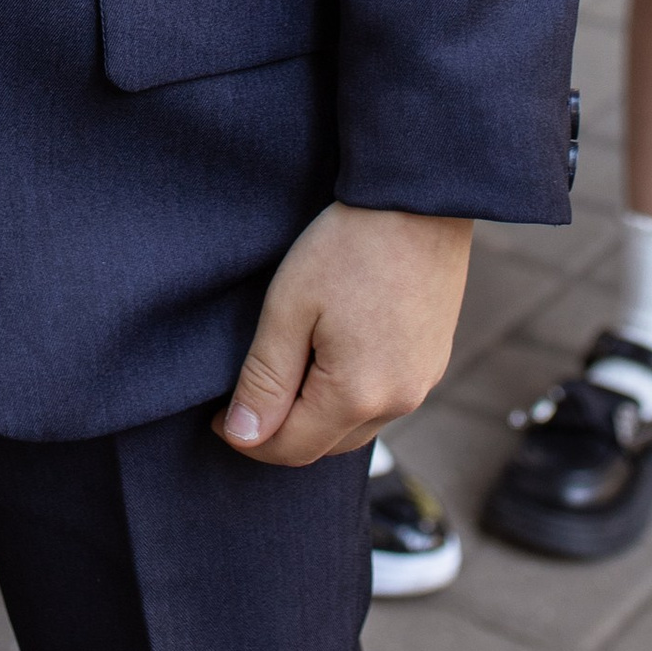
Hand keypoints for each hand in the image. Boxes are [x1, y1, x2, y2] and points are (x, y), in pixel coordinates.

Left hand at [218, 203, 471, 467]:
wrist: (416, 202)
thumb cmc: (347, 246)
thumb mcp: (289, 308)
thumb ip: (265, 378)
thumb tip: (243, 436)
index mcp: (358, 395)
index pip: (291, 448)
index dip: (248, 438)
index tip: (218, 416)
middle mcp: (398, 402)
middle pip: (325, 446)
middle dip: (281, 432)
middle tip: (247, 395)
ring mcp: (422, 383)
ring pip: (355, 427)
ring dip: (316, 416)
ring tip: (286, 375)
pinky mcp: (433, 362)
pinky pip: (383, 401)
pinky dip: (350, 397)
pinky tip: (329, 362)